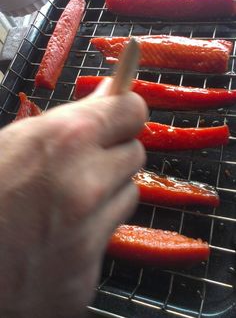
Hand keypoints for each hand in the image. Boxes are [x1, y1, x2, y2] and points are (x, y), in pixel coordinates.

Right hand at [0, 80, 146, 316]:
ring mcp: (88, 231)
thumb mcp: (17, 139)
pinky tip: (62, 232)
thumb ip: (70, 117)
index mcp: (66, 139)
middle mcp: (86, 183)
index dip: (125, 112)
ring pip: (128, 194)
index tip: (119, 117)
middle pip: (135, 153)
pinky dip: (94, 228)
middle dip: (114, 154)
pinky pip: (110, 233)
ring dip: (108, 192)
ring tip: (68, 200)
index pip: (132, 110)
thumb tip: (108, 94)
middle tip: (85, 162)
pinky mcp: (87, 271)